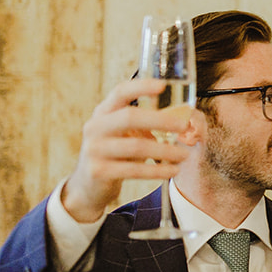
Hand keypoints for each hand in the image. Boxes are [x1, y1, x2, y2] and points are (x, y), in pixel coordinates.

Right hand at [59, 78, 192, 222]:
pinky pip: (134, 170)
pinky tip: (172, 170)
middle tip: (183, 126)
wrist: (88, 185)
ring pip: (136, 146)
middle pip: (130, 117)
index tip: (163, 86)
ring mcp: (94, 149)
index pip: (120, 92)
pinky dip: (157, 170)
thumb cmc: (114, 153)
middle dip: (161, 120)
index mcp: (103, 112)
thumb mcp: (123, 134)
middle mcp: (95, 127)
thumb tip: (181, 120)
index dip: (141, 86)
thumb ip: (143, 124)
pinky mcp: (98, 171)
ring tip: (184, 155)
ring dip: (165, 150)